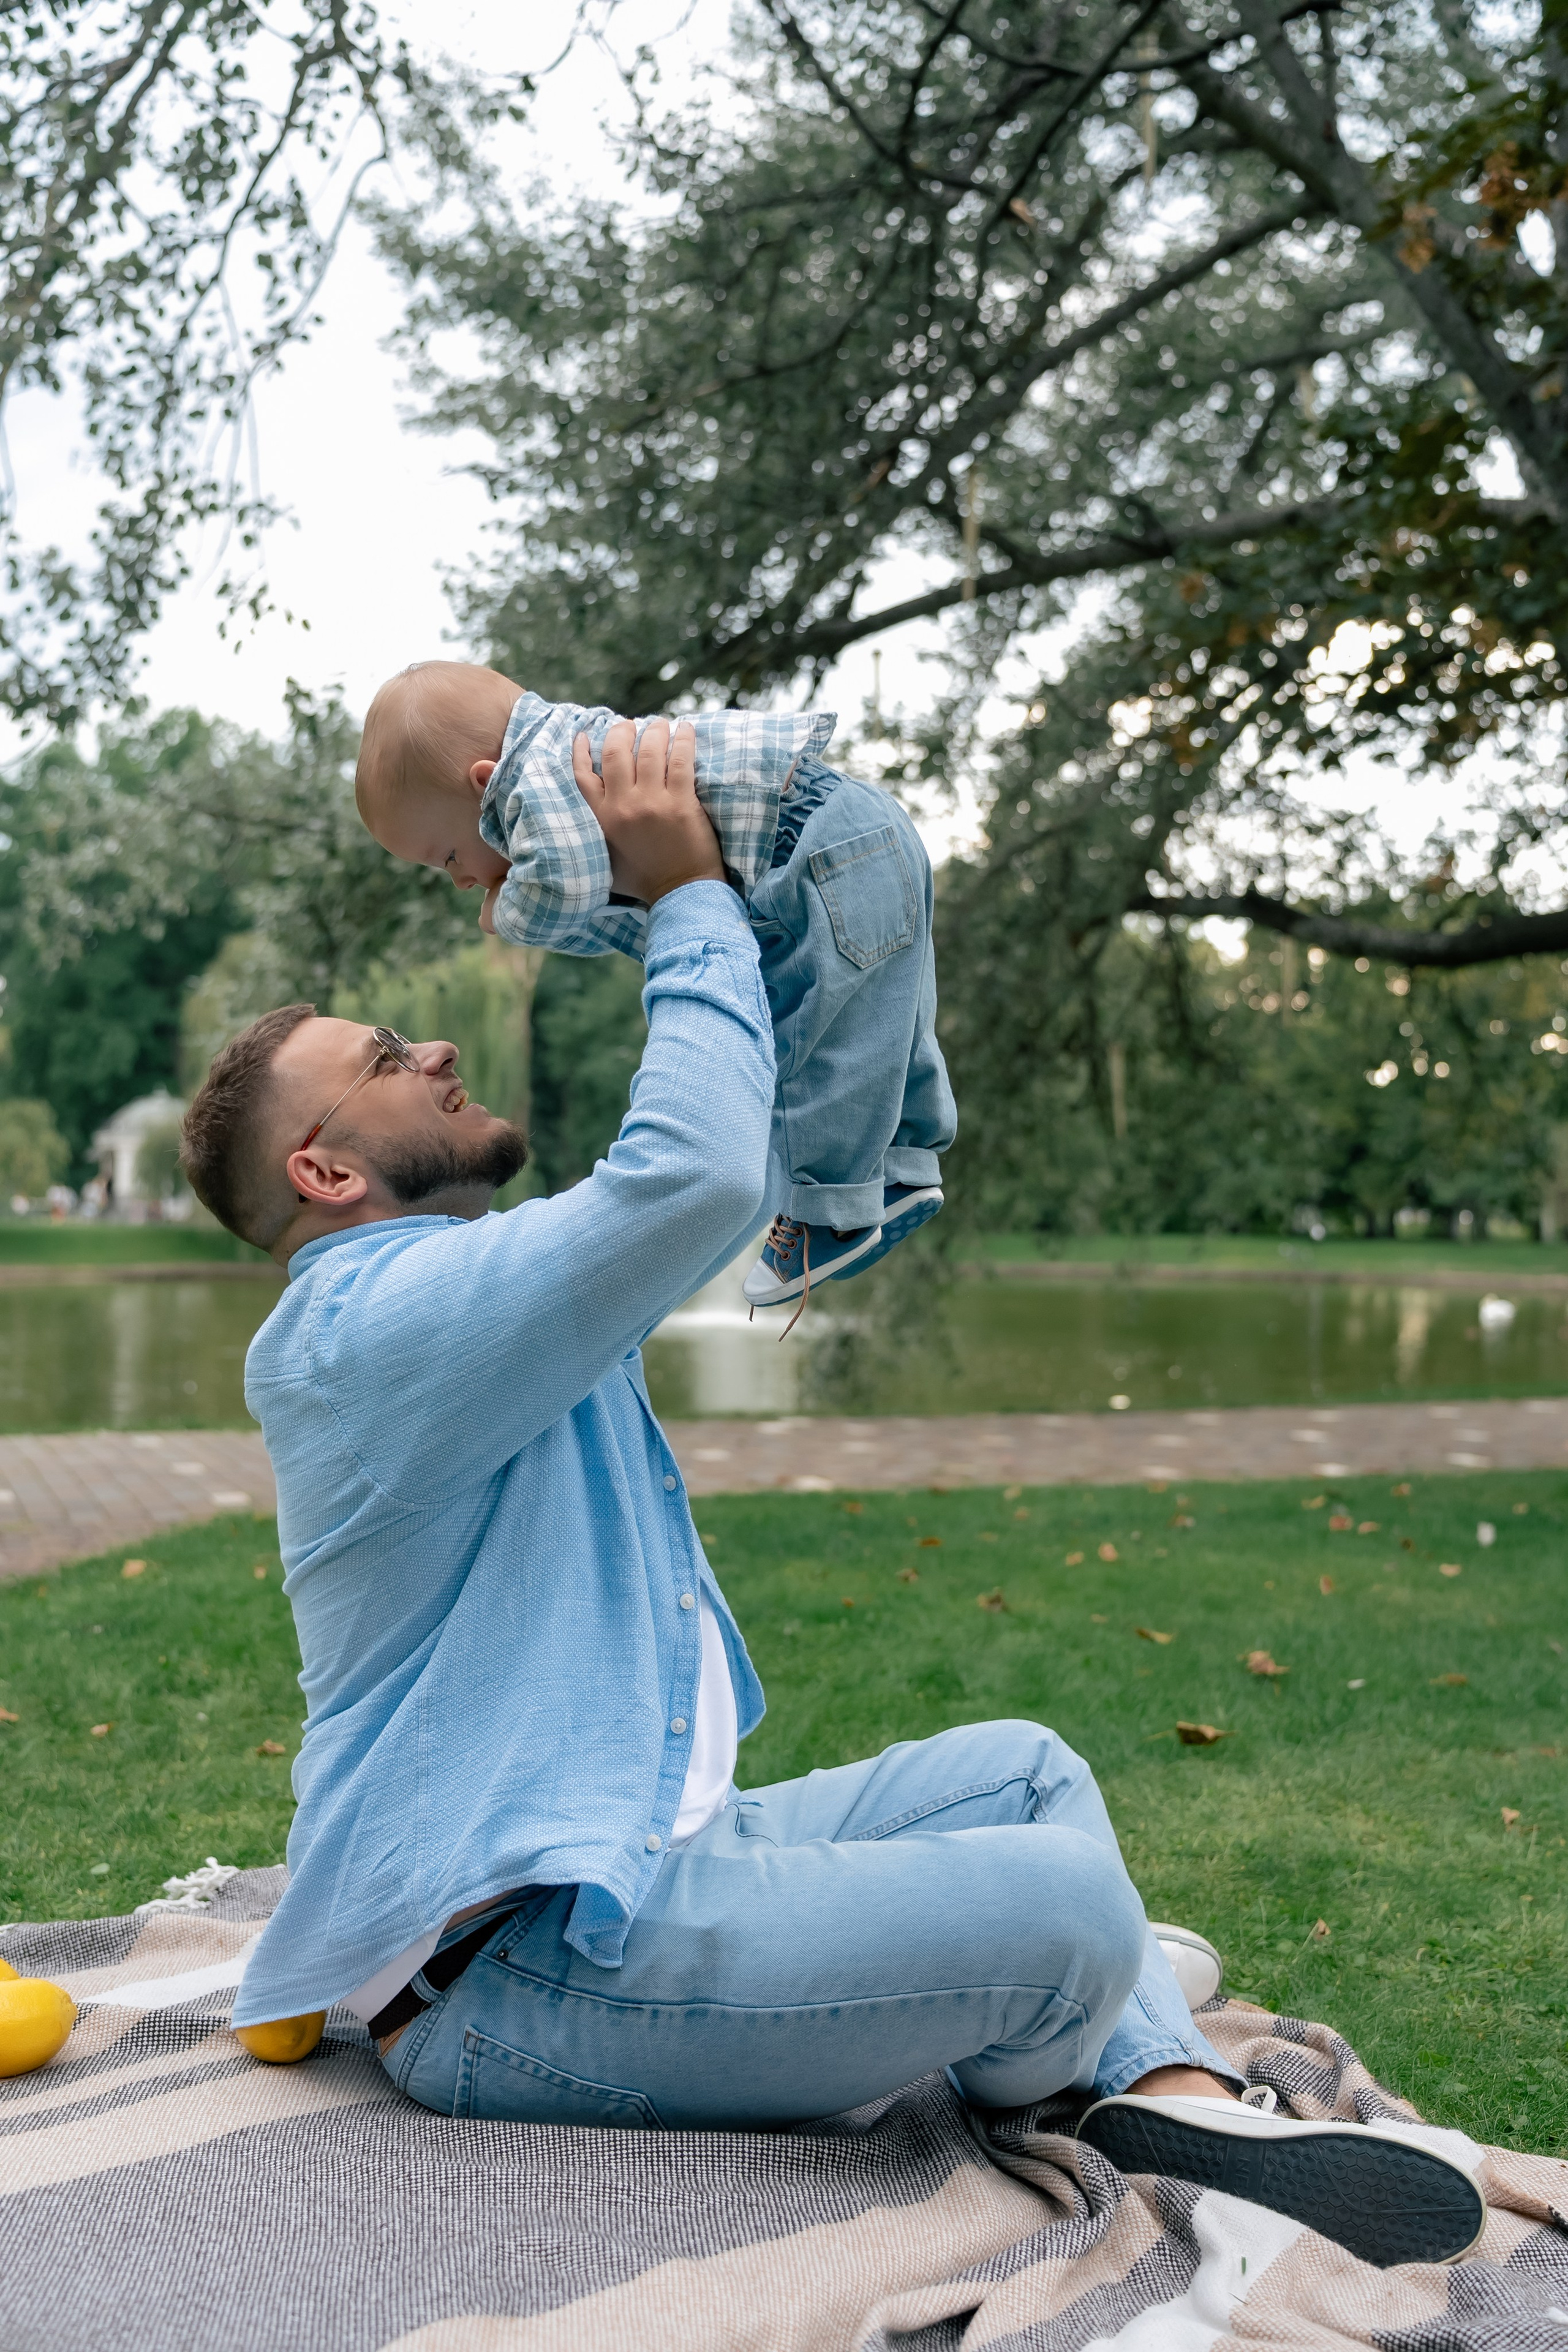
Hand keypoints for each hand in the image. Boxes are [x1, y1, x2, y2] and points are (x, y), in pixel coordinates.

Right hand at [572, 718, 724, 905]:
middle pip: (615, 752)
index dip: (581, 749)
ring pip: (648, 749)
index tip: (586, 733)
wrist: (680, 893)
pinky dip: (683, 739)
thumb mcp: (604, 858)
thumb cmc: (643, 880)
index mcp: (600, 819)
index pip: (582, 774)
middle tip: (631, 725)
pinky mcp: (680, 802)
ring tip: (659, 724)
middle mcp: (622, 806)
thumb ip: (595, 831)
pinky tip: (685, 729)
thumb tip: (590, 806)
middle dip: (621, 731)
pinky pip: (680, 758)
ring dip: (654, 730)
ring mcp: (652, 803)